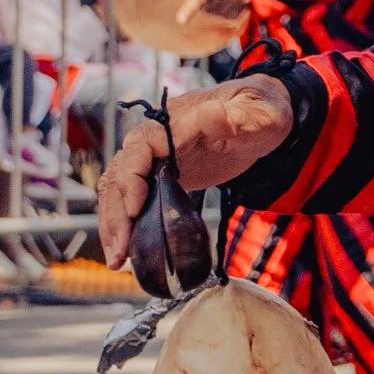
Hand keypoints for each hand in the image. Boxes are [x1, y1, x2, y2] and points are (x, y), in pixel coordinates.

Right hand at [98, 78, 294, 268]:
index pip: (138, 149)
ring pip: (119, 189)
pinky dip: (126, 222)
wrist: (260, 119)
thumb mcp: (258, 116)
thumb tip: (210, 114)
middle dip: (116, 214)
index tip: (135, 210)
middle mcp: (156, 138)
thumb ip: (237, 118)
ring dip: (113, 224)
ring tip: (117, 259)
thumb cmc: (260, 114)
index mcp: (174, 122)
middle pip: (120, 174)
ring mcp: (155, 158)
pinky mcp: (160, 175)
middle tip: (120, 252)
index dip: (131, 179)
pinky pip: (132, 198)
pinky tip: (127, 249)